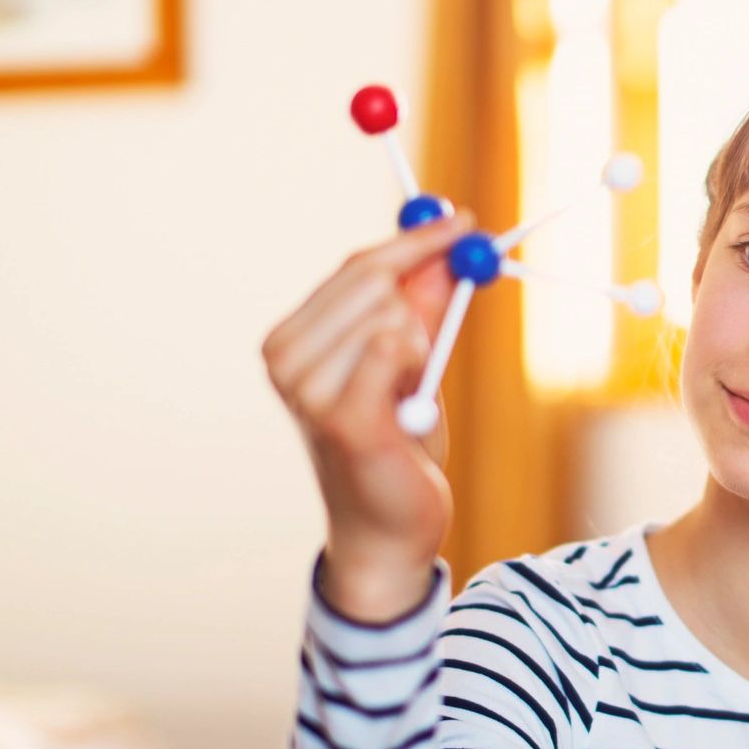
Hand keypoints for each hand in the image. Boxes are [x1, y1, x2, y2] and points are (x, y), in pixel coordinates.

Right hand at [262, 212, 470, 619]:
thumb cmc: (398, 448)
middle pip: (372, 279)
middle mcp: (285, 359)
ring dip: (420, 351)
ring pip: (391, 314)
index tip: (463, 219)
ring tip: (406, 402)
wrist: (390, 529)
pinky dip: (418, 371)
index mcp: (291, 340)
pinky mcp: (342, 417)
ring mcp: (306, 388)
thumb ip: (423, 307)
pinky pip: (395, 350)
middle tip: (429, 353)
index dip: (415, 239)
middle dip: (421, 302)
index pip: (356, 266)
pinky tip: (408, 413)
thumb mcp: (413, 364)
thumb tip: (447, 248)